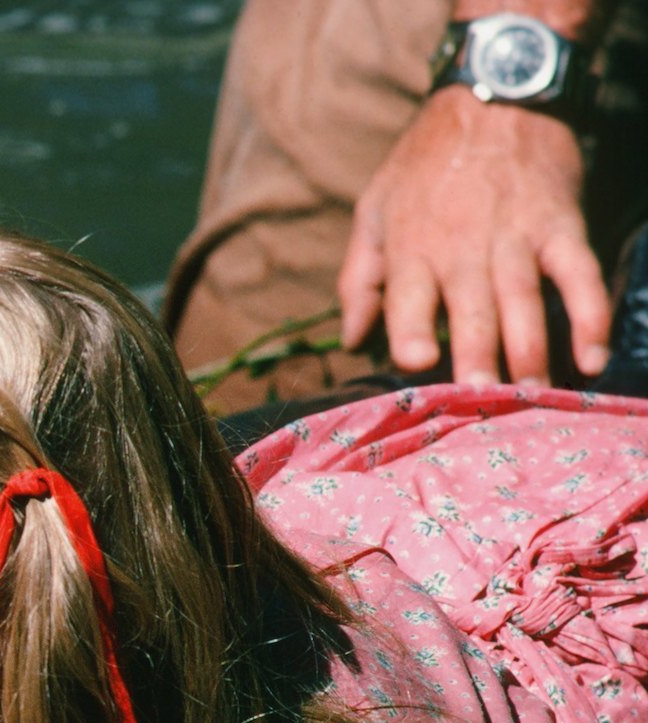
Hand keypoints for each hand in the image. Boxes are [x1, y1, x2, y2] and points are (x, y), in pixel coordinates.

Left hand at [339, 89, 609, 385]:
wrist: (494, 97)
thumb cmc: (423, 163)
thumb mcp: (373, 209)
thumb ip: (358, 277)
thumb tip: (351, 339)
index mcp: (411, 248)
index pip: (407, 301)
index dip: (411, 334)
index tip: (419, 365)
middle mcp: (462, 248)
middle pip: (471, 315)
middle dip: (477, 362)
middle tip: (483, 407)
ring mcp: (516, 238)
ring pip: (523, 306)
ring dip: (530, 355)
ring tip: (531, 398)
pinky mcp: (560, 227)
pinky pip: (578, 278)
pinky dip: (589, 318)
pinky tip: (591, 359)